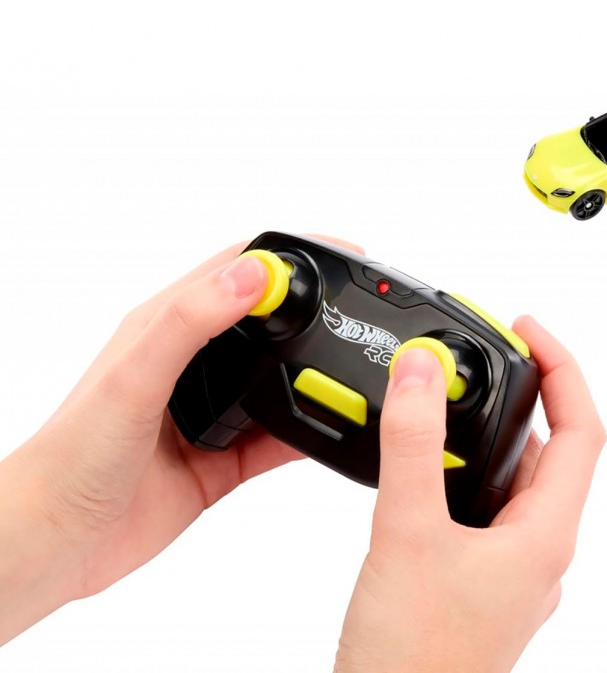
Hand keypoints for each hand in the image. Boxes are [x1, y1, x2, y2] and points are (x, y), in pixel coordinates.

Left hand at [0, 236, 361, 643]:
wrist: (58, 543)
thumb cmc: (71, 455)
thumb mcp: (133, 377)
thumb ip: (191, 321)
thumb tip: (252, 275)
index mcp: (166, 327)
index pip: (236, 270)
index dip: (287, 255)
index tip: (334, 254)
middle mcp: (192, 364)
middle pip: (267, 323)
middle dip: (312, 312)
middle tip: (355, 312)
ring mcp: (211, 410)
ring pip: (277, 381)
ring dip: (311, 376)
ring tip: (347, 373)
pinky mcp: (223, 457)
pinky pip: (278, 440)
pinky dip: (306, 434)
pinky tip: (328, 433)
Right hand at [334, 316, 605, 672]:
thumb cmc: (413, 659)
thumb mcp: (407, 531)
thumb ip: (414, 444)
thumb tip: (420, 371)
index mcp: (545, 535)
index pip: (583, 429)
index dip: (562, 368)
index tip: (526, 328)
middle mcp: (535, 549)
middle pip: (548, 450)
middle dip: (518, 394)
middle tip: (474, 356)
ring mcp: (507, 566)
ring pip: (511, 479)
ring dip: (484, 433)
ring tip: (442, 401)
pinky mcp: (475, 578)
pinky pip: (481, 506)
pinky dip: (459, 470)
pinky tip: (424, 465)